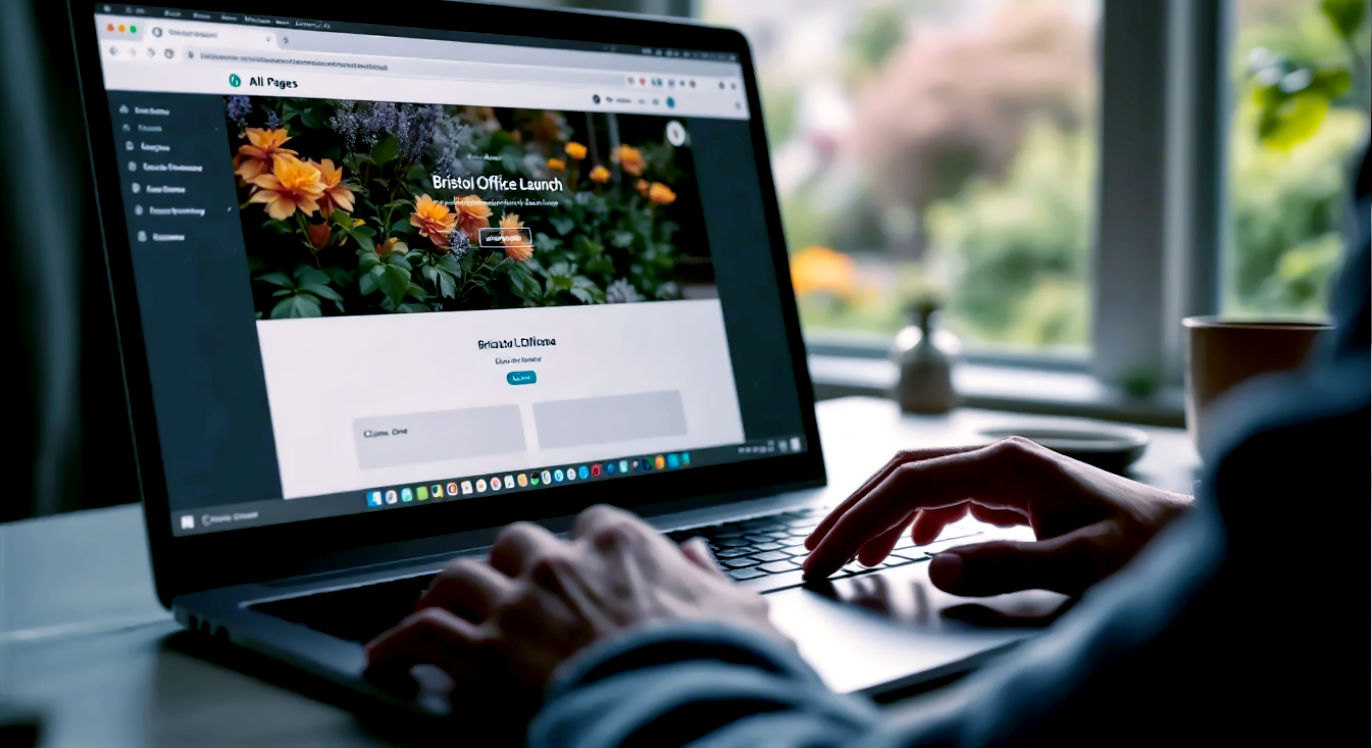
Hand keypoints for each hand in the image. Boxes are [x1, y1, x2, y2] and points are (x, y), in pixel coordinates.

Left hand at [365, 504, 780, 716]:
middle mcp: (561, 564)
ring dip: (447, 592)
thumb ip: (710, 579)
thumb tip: (698, 558)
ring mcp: (517, 607)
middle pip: (516, 541)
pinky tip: (387, 654)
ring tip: (436, 605)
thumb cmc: (711, 669)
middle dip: (508, 561)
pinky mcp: (482, 655)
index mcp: (622, 545)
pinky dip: (399, 643)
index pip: (590, 524)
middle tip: (503, 583)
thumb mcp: (740, 614)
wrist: (676, 714)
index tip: (577, 562)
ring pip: (461, 577)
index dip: (580, 546)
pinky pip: (423, 635)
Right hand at [803, 437, 1190, 595]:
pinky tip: (906, 546)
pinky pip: (943, 496)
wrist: (1190, 538)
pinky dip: (911, 519)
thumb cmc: (1145, 549)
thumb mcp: (1080, 565)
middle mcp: (998, 458)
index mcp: (1005, 464)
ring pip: (918, 483)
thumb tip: (932, 566)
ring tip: (848, 552)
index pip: (907, 485)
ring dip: (877, 515)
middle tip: (816, 552)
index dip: (857, 521)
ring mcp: (1004, 471)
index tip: (826, 555)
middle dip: (852, 513)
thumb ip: (1007, 566)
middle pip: (901, 474)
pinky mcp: (1012, 490)